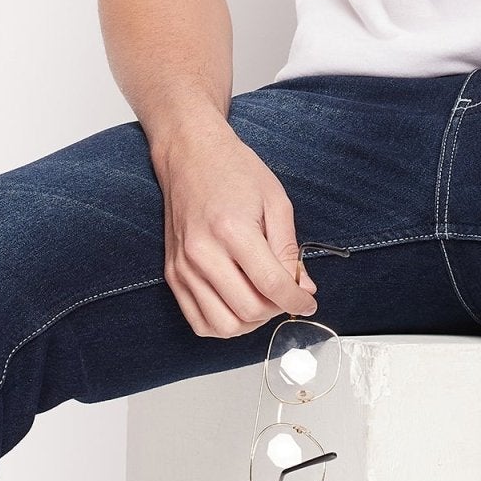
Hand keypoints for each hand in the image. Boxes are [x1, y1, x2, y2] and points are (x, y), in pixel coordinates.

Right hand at [151, 115, 320, 337]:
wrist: (190, 155)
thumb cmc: (233, 170)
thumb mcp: (276, 201)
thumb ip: (289, 249)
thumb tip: (303, 289)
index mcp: (232, 230)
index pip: (271, 286)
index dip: (297, 301)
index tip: (308, 302)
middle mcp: (202, 253)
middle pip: (249, 310)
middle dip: (277, 310)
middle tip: (286, 295)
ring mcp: (183, 267)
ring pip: (224, 326)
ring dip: (251, 323)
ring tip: (262, 301)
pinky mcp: (172, 275)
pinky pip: (199, 322)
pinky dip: (224, 325)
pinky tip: (238, 306)